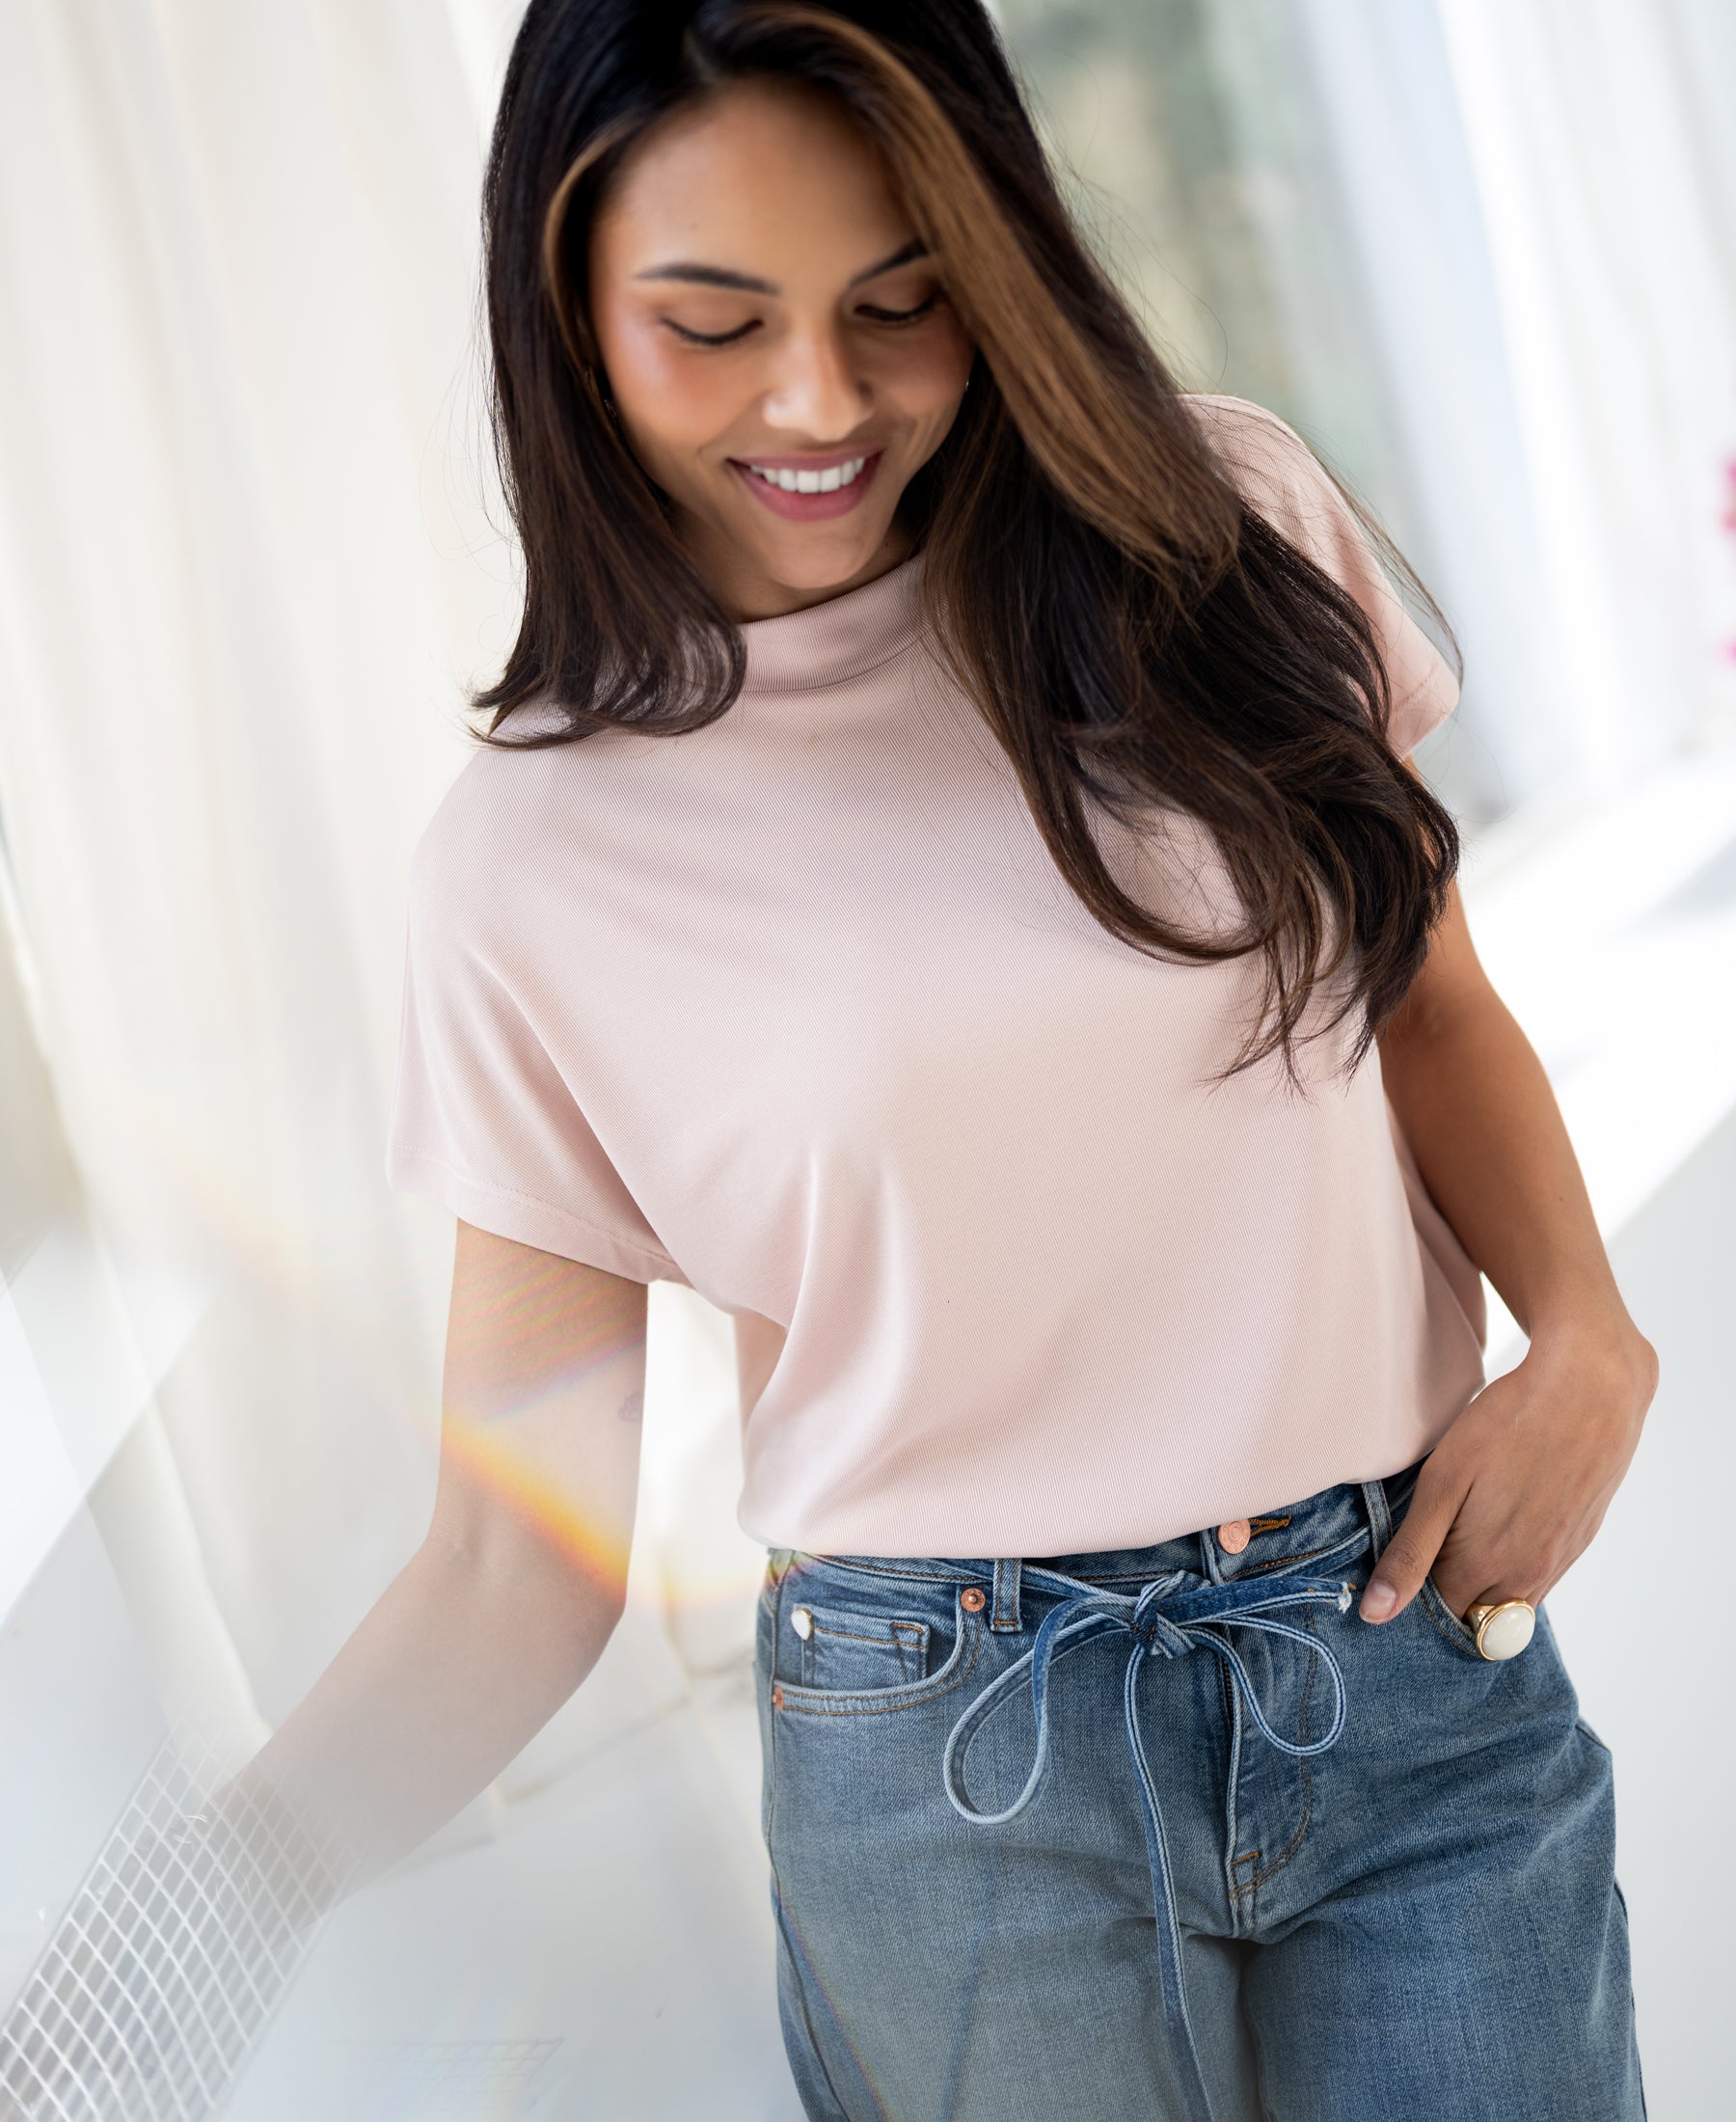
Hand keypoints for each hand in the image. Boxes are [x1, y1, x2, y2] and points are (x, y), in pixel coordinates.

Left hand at [1359, 1312, 1657, 1625]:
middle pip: (1474, 1611)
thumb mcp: (1442, 1483)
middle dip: (1446, 1589)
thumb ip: (1410, 1553)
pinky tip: (1502, 1513)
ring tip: (1465, 1522)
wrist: (1592, 1389)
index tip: (1401, 1556)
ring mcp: (1560, 1561)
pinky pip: (1539, 1575)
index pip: (1436, 1612)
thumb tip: (1376, 1615)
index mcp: (1487, 1568)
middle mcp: (1529, 1578)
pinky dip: (1514, 1561)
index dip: (1413, 1589)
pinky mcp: (1580, 1540)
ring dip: (1482, 1579)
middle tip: (1430, 1536)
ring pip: (1508, 1599)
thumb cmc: (1508, 1426)